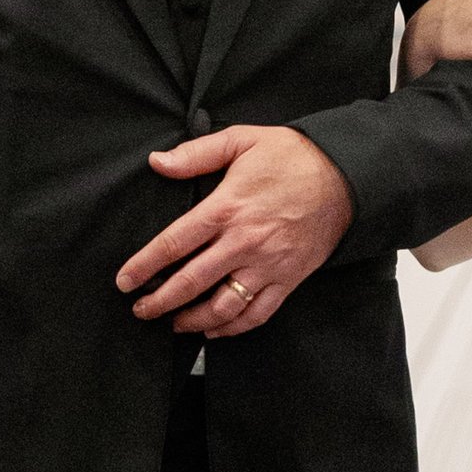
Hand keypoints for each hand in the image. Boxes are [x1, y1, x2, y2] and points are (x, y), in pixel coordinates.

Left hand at [117, 122, 352, 335]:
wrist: (346, 177)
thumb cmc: (292, 156)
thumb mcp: (242, 140)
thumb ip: (197, 154)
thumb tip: (157, 162)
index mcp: (226, 208)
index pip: (174, 244)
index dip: (144, 266)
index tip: (125, 282)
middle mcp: (244, 242)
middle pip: (191, 282)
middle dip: (160, 301)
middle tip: (140, 310)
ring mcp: (267, 265)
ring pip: (222, 306)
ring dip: (193, 320)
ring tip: (173, 323)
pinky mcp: (288, 279)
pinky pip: (257, 314)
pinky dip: (232, 328)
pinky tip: (213, 330)